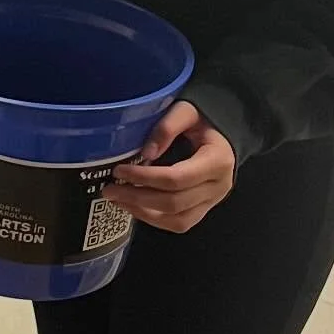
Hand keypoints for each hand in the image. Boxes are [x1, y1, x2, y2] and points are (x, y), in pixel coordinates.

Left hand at [103, 102, 235, 232]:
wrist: (224, 132)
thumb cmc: (203, 119)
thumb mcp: (187, 110)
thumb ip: (168, 127)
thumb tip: (145, 154)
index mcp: (217, 161)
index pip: (177, 178)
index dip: (145, 178)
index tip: (119, 170)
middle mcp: (218, 186)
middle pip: (175, 202)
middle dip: (138, 198)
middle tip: (109, 189)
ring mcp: (213, 201)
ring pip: (178, 220)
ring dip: (143, 213)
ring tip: (117, 199)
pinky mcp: (204, 209)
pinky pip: (180, 223)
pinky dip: (154, 219)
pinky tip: (133, 206)